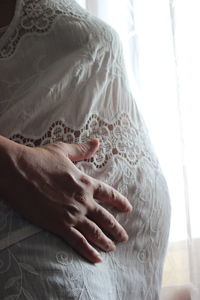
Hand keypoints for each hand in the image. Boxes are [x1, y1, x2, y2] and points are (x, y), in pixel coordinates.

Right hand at [3, 139, 131, 262]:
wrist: (18, 171)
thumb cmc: (39, 159)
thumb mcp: (64, 151)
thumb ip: (82, 149)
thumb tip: (97, 142)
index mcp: (85, 182)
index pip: (109, 194)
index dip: (120, 202)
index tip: (128, 209)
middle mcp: (83, 200)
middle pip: (105, 217)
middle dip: (116, 228)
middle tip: (124, 237)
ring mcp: (72, 214)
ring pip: (95, 232)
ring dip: (106, 241)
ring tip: (113, 247)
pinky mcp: (58, 225)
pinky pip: (78, 241)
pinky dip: (88, 251)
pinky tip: (96, 258)